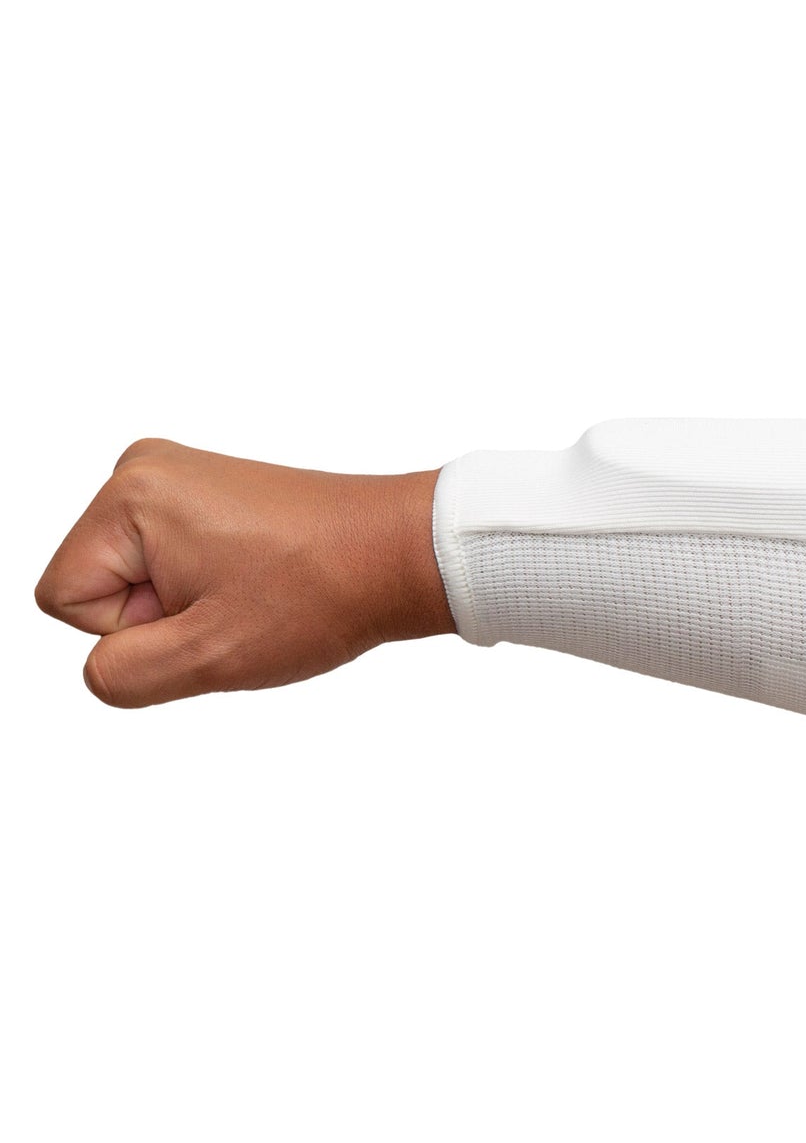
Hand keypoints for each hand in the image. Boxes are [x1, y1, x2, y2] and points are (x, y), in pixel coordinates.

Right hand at [35, 439, 452, 707]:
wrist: (404, 553)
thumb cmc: (322, 594)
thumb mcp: (207, 656)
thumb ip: (121, 674)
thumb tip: (102, 666)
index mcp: (128, 493)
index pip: (65, 600)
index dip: (136, 629)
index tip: (211, 610)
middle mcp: (144, 468)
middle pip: (99, 584)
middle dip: (163, 616)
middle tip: (240, 604)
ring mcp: (180, 476)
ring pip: (139, 580)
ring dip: (192, 606)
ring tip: (257, 591)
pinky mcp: (211, 492)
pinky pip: (174, 565)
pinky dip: (213, 586)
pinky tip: (264, 581)